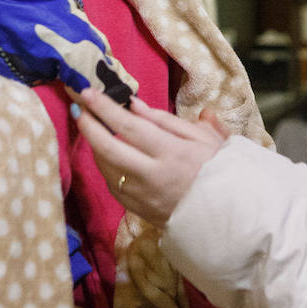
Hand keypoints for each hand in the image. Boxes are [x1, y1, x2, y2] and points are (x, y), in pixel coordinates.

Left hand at [72, 88, 228, 227]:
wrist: (229, 215)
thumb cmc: (219, 169)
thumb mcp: (202, 138)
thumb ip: (166, 120)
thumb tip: (133, 105)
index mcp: (172, 153)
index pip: (130, 127)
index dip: (105, 108)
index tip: (87, 92)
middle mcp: (152, 175)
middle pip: (109, 148)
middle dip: (88, 125)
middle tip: (78, 105)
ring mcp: (143, 196)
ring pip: (106, 168)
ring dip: (94, 145)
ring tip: (91, 126)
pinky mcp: (138, 210)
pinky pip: (112, 186)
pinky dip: (105, 167)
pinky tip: (105, 154)